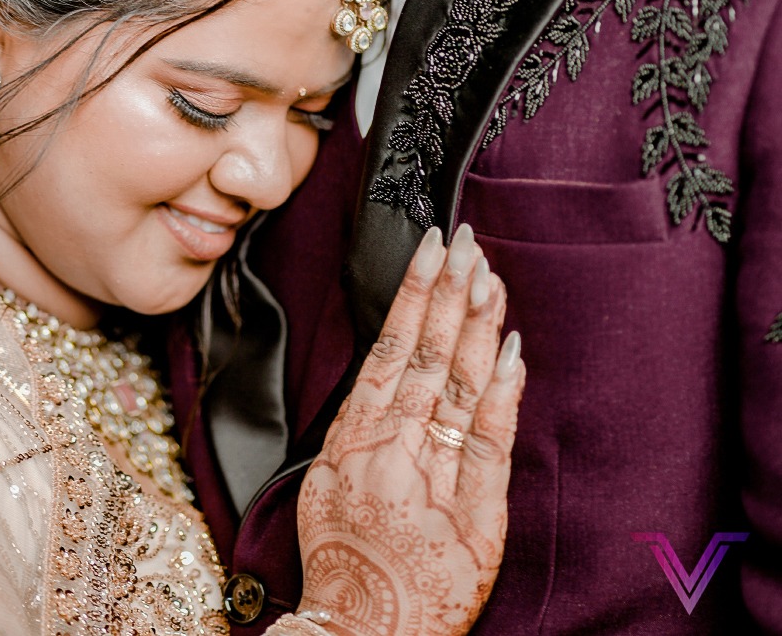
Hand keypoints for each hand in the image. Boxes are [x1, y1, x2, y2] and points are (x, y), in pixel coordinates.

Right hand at [294, 223, 523, 635]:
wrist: (362, 630)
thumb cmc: (342, 556)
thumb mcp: (327, 480)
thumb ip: (358, 424)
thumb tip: (384, 369)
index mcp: (356, 434)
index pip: (391, 344)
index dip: (416, 293)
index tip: (432, 249)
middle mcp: (394, 447)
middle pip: (430, 354)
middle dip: (451, 292)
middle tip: (469, 243)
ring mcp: (436, 478)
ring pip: (462, 386)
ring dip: (478, 326)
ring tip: (491, 278)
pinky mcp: (477, 516)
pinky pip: (492, 443)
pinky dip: (504, 394)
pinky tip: (514, 351)